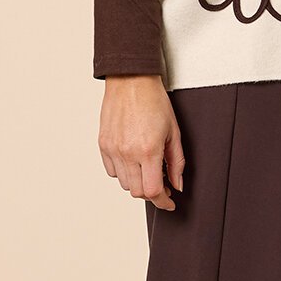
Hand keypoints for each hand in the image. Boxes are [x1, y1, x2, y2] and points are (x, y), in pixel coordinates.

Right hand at [98, 75, 184, 210]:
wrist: (131, 80)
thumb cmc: (154, 100)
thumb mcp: (174, 131)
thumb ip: (176, 161)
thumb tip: (177, 184)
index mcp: (148, 150)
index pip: (152, 191)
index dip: (163, 201)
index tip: (169, 201)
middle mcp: (127, 153)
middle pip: (137, 191)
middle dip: (151, 191)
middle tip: (162, 181)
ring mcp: (113, 149)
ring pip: (124, 183)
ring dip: (137, 181)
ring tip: (147, 165)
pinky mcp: (103, 144)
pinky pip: (112, 170)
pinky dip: (123, 171)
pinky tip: (132, 158)